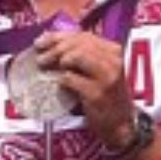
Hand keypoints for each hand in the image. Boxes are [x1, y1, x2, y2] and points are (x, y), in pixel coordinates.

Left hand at [32, 30, 136, 150]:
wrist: (120, 124)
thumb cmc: (106, 97)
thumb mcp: (99, 71)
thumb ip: (82, 56)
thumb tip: (50, 44)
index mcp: (114, 51)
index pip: (83, 35)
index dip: (58, 36)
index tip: (40, 42)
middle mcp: (113, 60)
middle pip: (78, 43)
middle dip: (54, 48)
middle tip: (40, 59)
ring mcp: (107, 76)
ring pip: (77, 56)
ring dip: (57, 60)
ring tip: (47, 68)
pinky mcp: (97, 93)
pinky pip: (71, 79)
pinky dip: (60, 79)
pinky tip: (56, 83)